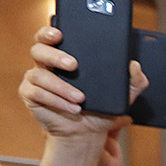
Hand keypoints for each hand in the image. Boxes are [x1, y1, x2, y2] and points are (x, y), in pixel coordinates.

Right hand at [19, 25, 145, 139]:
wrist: (88, 133)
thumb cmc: (100, 109)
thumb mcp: (122, 95)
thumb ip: (134, 81)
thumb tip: (135, 65)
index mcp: (64, 55)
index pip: (50, 36)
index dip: (49, 32)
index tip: (59, 33)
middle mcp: (46, 64)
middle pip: (39, 50)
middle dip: (55, 56)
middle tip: (73, 65)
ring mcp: (36, 79)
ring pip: (39, 75)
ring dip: (61, 86)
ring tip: (80, 98)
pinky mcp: (30, 95)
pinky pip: (36, 93)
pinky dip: (56, 101)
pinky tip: (72, 108)